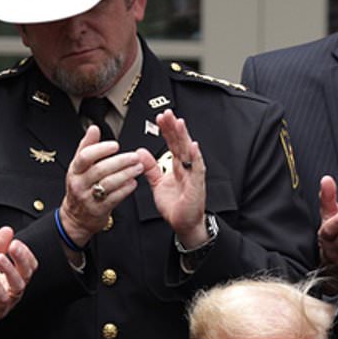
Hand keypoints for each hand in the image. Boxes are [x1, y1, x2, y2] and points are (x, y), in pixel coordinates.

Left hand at [0, 226, 37, 338]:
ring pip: (17, 286)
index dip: (25, 253)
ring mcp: (7, 301)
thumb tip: (7, 229)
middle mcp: (14, 290)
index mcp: (14, 278)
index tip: (15, 241)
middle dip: (21, 259)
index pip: (29, 265)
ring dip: (10, 270)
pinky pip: (1, 299)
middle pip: (27, 274)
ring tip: (0, 258)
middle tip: (14, 246)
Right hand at [60, 124, 144, 245]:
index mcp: (75, 170)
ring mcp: (88, 197)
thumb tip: (93, 129)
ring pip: (109, 183)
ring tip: (138, 168)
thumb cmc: (81, 187)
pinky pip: (114, 198)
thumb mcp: (79, 166)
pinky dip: (125, 190)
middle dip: (120, 162)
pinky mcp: (98, 209)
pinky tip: (133, 183)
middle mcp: (80, 183)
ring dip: (126, 174)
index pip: (85, 156)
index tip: (115, 145)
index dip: (101, 149)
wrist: (76, 217)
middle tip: (135, 157)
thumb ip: (87, 147)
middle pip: (100, 169)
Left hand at [143, 110, 208, 247]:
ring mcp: (193, 175)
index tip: (160, 117)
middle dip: (174, 128)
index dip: (167, 130)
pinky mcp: (197, 186)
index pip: (172, 143)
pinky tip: (194, 147)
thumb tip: (140, 152)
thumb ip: (150, 168)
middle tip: (167, 113)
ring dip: (185, 137)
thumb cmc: (175, 206)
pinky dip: (196, 158)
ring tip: (179, 123)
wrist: (184, 224)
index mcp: (178, 166)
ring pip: (189, 152)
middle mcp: (187, 168)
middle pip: (181, 143)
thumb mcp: (157, 184)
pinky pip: (197, 170)